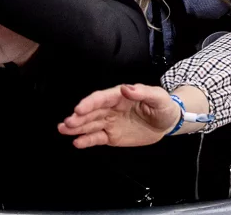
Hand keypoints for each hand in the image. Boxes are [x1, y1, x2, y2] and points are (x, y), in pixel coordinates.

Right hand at [59, 83, 179, 147]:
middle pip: (92, 112)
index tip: (79, 108)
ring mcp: (110, 122)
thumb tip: (126, 88)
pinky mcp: (111, 136)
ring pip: (90, 124)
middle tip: (67, 123)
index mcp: (120, 96)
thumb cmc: (163, 106)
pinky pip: (97, 138)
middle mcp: (111, 108)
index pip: (102, 98)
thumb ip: (143, 92)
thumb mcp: (158, 97)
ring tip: (63, 129)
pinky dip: (86, 140)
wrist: (167, 123)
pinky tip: (77, 142)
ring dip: (76, 127)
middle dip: (78, 117)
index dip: (90, 103)